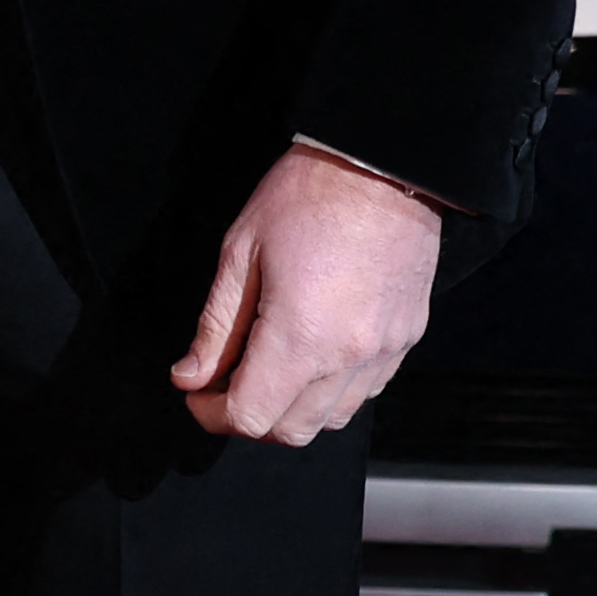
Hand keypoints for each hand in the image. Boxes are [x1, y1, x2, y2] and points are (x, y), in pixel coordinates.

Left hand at [167, 144, 441, 443]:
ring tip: (265, 368)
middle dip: (248, 417)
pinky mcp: (406, 341)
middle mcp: (349, 357)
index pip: (250, 415)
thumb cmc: (308, 196)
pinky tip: (310, 358)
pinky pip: (365, 393)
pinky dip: (331, 392)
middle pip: (291, 430)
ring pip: (331, 420)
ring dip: (291, 409)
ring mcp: (384, 353)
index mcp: (301, 336)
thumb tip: (191, 376)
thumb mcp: (241, 252)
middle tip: (223, 383)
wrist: (384, 165)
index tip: (195, 394)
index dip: (211, 413)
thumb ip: (215, 326)